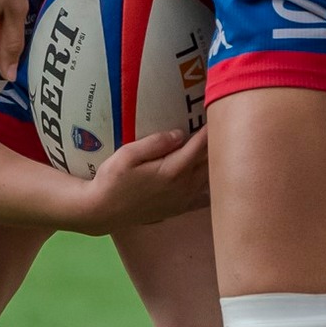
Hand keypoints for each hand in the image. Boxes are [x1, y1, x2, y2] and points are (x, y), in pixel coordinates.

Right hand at [78, 127, 210, 231]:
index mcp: (173, 170)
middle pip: (210, 162)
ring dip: (216, 162)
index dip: (211, 130)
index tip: (220, 114)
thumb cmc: (111, 180)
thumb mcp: (127, 155)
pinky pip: (204, 197)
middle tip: (223, 126)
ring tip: (218, 146)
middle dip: (218, 143)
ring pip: (210, 179)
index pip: (200, 146)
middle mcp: (184, 186)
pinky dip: (212, 185)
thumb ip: (155, 143)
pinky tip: (212, 177)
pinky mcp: (179, 209)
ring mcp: (184, 200)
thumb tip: (180, 133)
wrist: (102, 212)